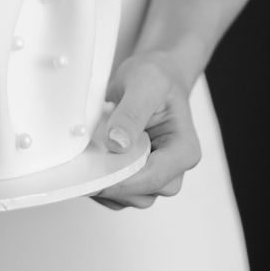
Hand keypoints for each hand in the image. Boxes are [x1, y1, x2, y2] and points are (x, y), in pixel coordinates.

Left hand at [91, 49, 201, 210]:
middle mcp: (173, 167)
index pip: (154, 176)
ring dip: (106, 184)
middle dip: (113, 183)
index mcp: (184, 149)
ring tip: (87, 159)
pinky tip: (90, 162)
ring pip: (130, 197)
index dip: (123, 180)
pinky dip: (102, 182)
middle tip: (85, 165)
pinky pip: (119, 191)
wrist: (152, 73)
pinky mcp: (137, 173)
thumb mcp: (145, 85)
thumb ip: (132, 114)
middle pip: (144, 193)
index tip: (95, 175)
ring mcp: (155, 172)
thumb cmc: (156, 77)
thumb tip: (117, 144)